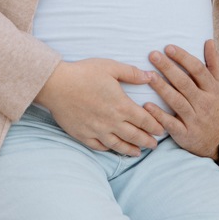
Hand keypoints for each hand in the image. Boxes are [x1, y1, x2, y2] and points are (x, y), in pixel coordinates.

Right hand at [35, 59, 164, 155]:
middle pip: (135, 136)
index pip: (145, 120)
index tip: (162, 130)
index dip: (155, 127)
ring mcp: (97, 131)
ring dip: (131, 149)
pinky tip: (114, 149)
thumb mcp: (110, 67)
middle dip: (147, 142)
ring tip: (138, 152)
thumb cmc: (83, 73)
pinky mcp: (83, 135)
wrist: (56, 85)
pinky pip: (100, 147)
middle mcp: (111, 122)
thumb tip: (150, 76)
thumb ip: (132, 73)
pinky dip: (109, 149)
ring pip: (119, 145)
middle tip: (154, 145)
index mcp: (121, 105)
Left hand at [145, 40, 218, 157]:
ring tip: (148, 76)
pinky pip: (171, 124)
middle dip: (168, 68)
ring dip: (162, 88)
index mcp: (213, 89)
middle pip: (185, 83)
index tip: (168, 47)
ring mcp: (195, 119)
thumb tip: (209, 41)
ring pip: (177, 101)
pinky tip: (147, 106)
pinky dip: (159, 115)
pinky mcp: (186, 134)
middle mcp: (204, 103)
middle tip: (153, 55)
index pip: (198, 70)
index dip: (183, 58)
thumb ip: (214, 63)